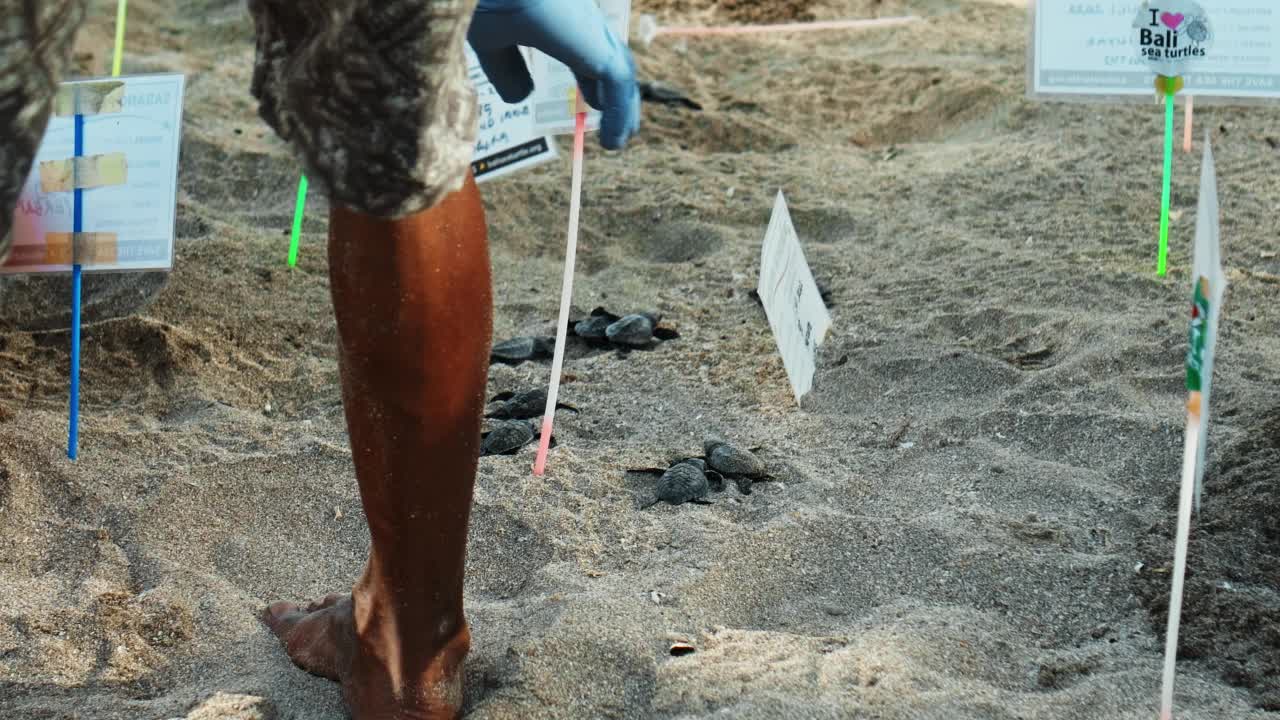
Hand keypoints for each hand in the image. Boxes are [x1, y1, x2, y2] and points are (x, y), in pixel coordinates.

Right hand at [468, 0, 639, 148]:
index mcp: (558, 15)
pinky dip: (620, 113)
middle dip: (615, 93)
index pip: (587, 49)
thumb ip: (505, 67)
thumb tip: (522, 98)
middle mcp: (579, 17)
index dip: (592, 79)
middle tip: (616, 123)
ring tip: (621, 138)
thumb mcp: (490, 38)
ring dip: (623, 106)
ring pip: (618, 70)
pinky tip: (615, 140)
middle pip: (609, 59)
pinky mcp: (594, 40)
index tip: (594, 103)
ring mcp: (589, 26)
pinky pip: (617, 81)